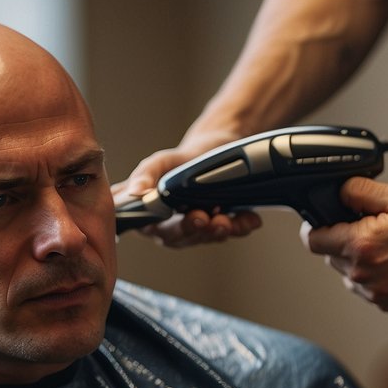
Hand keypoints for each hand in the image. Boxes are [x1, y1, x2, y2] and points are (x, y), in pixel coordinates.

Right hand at [112, 129, 262, 246]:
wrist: (213, 150)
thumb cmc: (181, 159)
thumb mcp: (162, 161)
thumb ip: (146, 173)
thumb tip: (136, 191)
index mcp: (149, 215)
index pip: (154, 227)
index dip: (170, 227)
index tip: (186, 217)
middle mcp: (170, 227)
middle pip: (180, 237)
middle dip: (195, 229)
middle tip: (205, 218)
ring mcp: (196, 230)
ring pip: (205, 237)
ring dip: (218, 231)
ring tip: (228, 221)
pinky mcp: (218, 228)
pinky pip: (229, 232)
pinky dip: (241, 226)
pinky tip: (251, 220)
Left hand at [302, 177, 387, 313]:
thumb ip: (359, 191)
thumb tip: (338, 192)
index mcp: (362, 246)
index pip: (313, 240)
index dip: (317, 226)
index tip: (327, 219)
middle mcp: (366, 276)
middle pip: (330, 257)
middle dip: (343, 240)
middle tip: (371, 226)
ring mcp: (380, 295)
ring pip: (349, 275)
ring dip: (359, 260)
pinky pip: (371, 290)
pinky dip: (378, 276)